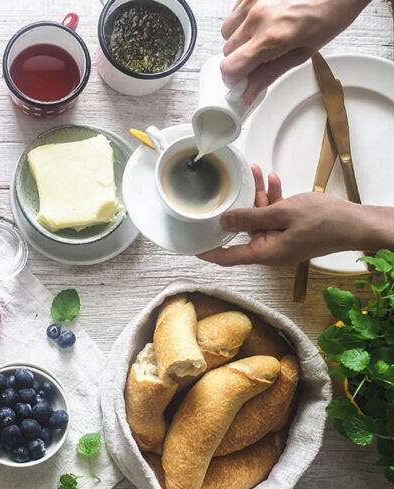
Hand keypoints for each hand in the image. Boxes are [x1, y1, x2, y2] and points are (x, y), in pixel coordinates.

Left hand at [197, 165, 385, 265]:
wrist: (356, 223)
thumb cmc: (325, 221)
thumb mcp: (283, 213)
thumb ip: (252, 217)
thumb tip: (225, 221)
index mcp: (265, 252)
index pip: (227, 257)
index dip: (207, 252)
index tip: (191, 244)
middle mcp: (270, 249)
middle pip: (243, 231)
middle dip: (236, 208)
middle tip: (226, 189)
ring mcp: (281, 240)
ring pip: (259, 218)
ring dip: (257, 196)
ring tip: (254, 172)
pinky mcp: (290, 231)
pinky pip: (274, 215)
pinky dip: (272, 199)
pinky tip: (272, 180)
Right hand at [220, 0, 369, 102]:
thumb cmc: (329, 14)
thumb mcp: (302, 53)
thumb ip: (268, 74)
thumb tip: (247, 94)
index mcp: (271, 38)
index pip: (230, 68)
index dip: (233, 80)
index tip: (241, 82)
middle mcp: (257, 17)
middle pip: (226, 52)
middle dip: (239, 59)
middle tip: (258, 58)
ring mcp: (253, 0)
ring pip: (227, 32)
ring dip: (238, 39)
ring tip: (260, 35)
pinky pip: (235, 13)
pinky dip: (243, 20)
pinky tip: (263, 20)